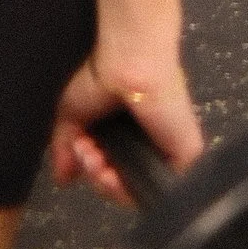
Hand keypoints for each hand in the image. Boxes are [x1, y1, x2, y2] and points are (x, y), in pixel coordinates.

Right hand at [49, 45, 204, 202]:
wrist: (128, 59)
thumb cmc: (103, 73)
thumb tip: (63, 177)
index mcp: (129, 133)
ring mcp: (167, 149)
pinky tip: (109, 172)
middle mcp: (149, 141)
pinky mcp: (184, 154)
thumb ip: (66, 148)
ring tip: (92, 157)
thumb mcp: (73, 114)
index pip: (112, 172)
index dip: (92, 172)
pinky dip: (126, 189)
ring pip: (136, 188)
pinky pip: (156, 187)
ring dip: (106, 184)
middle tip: (85, 155)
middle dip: (95, 177)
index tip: (78, 154)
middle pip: (121, 184)